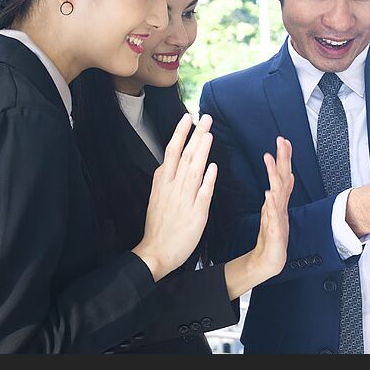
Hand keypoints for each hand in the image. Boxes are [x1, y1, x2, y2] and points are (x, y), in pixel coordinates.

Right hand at [133, 113, 217, 281]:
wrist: (156, 252)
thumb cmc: (159, 226)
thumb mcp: (158, 196)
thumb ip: (168, 178)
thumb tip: (176, 161)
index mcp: (162, 182)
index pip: (172, 151)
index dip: (180, 134)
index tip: (188, 117)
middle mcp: (172, 188)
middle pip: (184, 156)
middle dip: (195, 135)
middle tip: (205, 118)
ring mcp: (183, 200)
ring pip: (193, 170)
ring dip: (202, 151)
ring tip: (209, 134)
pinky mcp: (195, 214)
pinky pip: (203, 194)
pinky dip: (208, 180)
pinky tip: (213, 168)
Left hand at [250, 136, 294, 279]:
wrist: (267, 262)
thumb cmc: (271, 238)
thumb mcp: (273, 212)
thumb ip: (280, 194)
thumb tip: (285, 177)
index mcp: (278, 202)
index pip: (283, 176)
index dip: (284, 158)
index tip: (283, 140)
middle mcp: (280, 208)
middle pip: (284, 179)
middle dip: (284, 159)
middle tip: (282, 141)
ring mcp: (279, 219)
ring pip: (278, 193)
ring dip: (275, 176)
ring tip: (270, 160)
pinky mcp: (275, 232)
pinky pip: (273, 217)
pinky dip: (272, 205)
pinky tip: (270, 195)